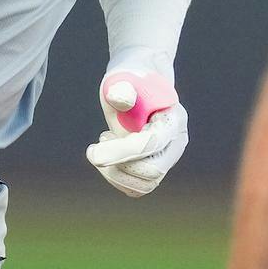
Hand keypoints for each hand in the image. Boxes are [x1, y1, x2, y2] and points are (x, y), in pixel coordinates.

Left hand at [86, 67, 187, 195]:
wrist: (137, 85)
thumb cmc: (128, 80)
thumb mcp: (122, 79)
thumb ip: (121, 89)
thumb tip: (120, 98)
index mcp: (174, 119)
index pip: (150, 144)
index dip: (120, 151)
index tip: (91, 152)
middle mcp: (176, 143)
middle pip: (150, 172)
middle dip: (117, 165)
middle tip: (97, 144)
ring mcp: (167, 158)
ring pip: (142, 185)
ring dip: (114, 172)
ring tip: (105, 143)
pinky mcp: (154, 168)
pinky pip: (136, 189)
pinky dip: (116, 178)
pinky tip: (110, 155)